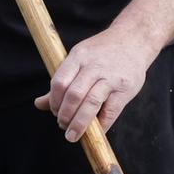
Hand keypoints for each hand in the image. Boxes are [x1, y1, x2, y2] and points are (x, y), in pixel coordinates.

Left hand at [38, 26, 154, 141]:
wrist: (134, 39)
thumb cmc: (103, 52)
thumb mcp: (79, 59)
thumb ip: (62, 82)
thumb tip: (38, 104)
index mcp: (78, 56)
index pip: (59, 82)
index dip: (53, 102)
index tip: (54, 112)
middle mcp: (94, 66)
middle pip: (73, 95)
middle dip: (64, 115)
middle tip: (62, 125)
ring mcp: (111, 77)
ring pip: (91, 103)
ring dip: (79, 123)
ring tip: (72, 134)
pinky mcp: (125, 88)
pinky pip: (110, 111)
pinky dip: (101, 125)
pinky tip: (96, 132)